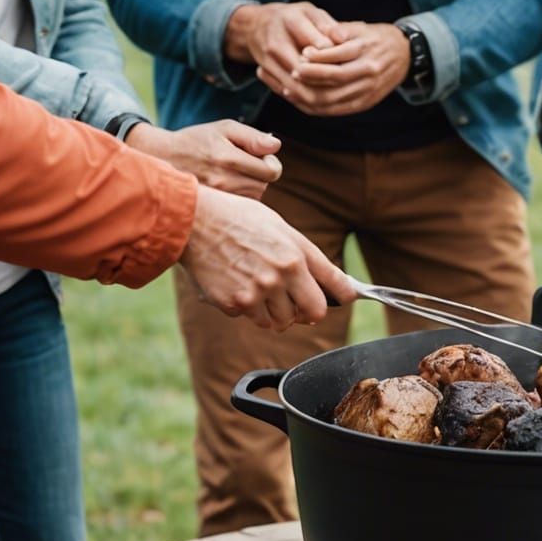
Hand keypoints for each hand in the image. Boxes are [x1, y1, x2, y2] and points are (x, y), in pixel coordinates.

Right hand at [127, 119, 281, 198]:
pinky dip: (238, 197)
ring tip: (231, 174)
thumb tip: (276, 146)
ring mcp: (217, 198)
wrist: (162, 158)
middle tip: (241, 163)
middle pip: (263, 186)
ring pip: (252, 198)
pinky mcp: (212, 208)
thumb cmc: (197, 140)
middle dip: (259, 174)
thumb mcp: (224, 128)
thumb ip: (252, 136)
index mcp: (229, 159)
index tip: (259, 156)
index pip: (271, 172)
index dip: (270, 163)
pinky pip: (239, 207)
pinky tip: (226, 186)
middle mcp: (223, 182)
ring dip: (249, 186)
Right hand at [180, 185, 355, 330]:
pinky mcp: (234, 305)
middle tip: (299, 302)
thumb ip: (306, 255)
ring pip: (281, 321)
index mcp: (295, 256)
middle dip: (308, 310)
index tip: (347, 297)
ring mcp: (256, 294)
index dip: (344, 295)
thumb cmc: (239, 219)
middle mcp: (279, 277)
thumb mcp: (281, 228)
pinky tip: (238, 284)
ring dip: (276, 311)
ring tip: (262, 287)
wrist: (194, 221)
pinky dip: (249, 308)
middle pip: (313, 313)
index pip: (334, 287)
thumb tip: (329, 280)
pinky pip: (252, 318)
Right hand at [224, 1, 350, 98]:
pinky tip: (322, 99)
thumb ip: (326, 24)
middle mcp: (276, 43)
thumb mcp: (309, 11)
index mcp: (291, 22)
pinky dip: (304, 98)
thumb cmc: (291, 17)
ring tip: (338, 94)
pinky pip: (286, 92)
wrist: (255, 26)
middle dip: (327, 81)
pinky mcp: (266, 73)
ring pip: (295, 88)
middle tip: (347, 83)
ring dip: (317, 94)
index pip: (316, 46)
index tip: (349, 61)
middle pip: (304, 72)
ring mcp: (268, 60)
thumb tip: (343, 39)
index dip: (334, 58)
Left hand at [286, 22, 411, 116]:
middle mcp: (369, 71)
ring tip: (291, 89)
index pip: (338, 56)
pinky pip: (339, 110)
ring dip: (310, 95)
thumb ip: (339, 30)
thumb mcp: (360, 27)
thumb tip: (321, 36)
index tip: (301, 53)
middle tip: (293, 72)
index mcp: (366, 49)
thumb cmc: (375, 38)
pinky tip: (303, 102)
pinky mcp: (366, 103)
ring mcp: (368, 90)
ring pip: (335, 98)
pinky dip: (319, 108)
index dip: (317, 57)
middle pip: (335, 79)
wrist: (404, 55)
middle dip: (311, 77)